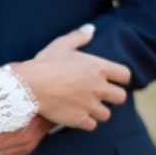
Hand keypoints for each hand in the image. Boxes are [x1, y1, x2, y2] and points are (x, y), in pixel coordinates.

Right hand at [14, 25, 130, 130]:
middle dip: (112, 97)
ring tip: (86, 106)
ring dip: (98, 111)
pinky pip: (91, 125)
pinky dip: (85, 122)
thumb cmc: (45, 64)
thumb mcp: (61, 45)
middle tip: (99, 94)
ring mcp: (90, 105)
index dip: (120, 78)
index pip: (125, 75)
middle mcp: (99, 88)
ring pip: (106, 114)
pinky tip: (76, 115)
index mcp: (99, 68)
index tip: (112, 79)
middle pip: (120, 97)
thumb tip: (91, 29)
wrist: (30, 87)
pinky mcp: (79, 120)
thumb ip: (78, 37)